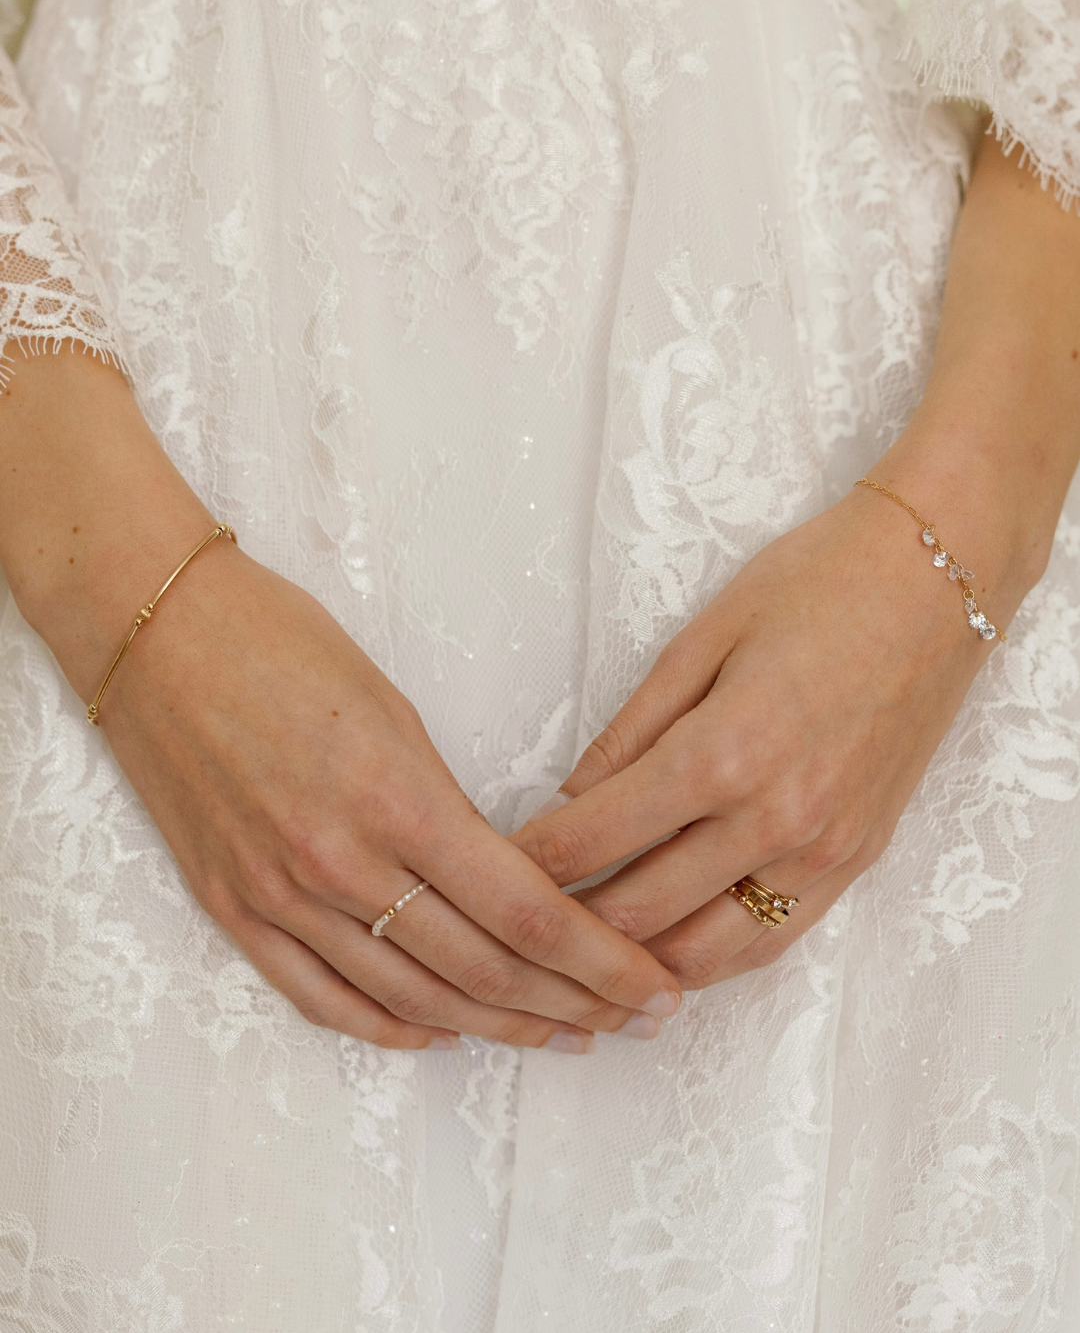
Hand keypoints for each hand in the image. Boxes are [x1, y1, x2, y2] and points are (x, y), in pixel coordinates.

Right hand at [1, 351, 680, 1052]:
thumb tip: (504, 881)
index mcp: (397, 798)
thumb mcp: (394, 712)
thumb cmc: (283, 643)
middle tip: (630, 1018)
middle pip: (483, 967)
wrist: (156, 635)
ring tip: (560, 1035)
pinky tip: (437, 1035)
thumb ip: (448, 808)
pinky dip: (388, 1028)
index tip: (654, 983)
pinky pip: (321, 997)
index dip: (601, 960)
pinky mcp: (235, 910)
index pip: (527, 910)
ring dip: (497, 1026)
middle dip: (572, 1002)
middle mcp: (340, 864)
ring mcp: (280, 896)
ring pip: (413, 999)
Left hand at [512, 471, 1031, 987]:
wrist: (937, 582)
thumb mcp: (702, 637)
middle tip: (520, 915)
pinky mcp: (855, 862)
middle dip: (564, 921)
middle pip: (638, 910)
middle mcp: (774, 820)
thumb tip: (574, 797)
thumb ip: (632, 730)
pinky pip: (771, 944)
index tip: (490, 865)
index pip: (596, 836)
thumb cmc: (817, 586)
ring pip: (704, 953)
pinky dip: (709, 960)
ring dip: (634, 961)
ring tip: (584, 949)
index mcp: (722, 753)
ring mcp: (822, 852)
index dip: (531, 860)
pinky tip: (668, 952)